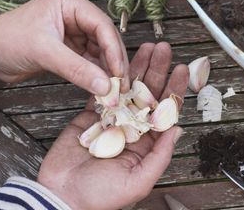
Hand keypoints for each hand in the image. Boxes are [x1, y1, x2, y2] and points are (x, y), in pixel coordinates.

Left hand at [0, 0, 128, 94]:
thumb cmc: (9, 40)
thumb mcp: (45, 52)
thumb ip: (77, 69)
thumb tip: (105, 87)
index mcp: (70, 4)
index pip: (101, 26)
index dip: (113, 50)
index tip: (119, 73)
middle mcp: (76, 16)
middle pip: (105, 40)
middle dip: (114, 63)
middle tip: (121, 85)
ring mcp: (75, 34)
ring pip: (100, 53)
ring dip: (107, 71)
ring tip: (115, 90)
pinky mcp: (70, 50)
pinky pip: (89, 63)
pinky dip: (96, 75)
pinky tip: (102, 87)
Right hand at [38, 42, 188, 209]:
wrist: (63, 194)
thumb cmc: (100, 196)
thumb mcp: (138, 181)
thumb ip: (160, 156)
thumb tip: (177, 130)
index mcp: (146, 143)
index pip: (164, 111)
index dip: (173, 90)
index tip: (180, 70)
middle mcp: (132, 128)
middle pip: (149, 94)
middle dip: (157, 70)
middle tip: (163, 50)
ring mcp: (112, 119)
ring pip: (128, 89)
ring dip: (137, 68)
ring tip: (145, 48)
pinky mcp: (92, 115)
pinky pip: (104, 93)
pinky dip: (111, 77)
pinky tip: (118, 62)